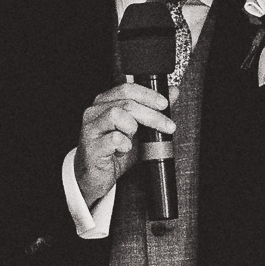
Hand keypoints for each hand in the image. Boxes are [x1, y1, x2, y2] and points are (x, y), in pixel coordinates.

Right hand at [75, 81, 173, 206]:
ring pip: (116, 115)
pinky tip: (123, 150)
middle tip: (168, 126)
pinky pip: (113, 138)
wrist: (96, 177)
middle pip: (127, 103)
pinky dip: (124, 145)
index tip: (164, 104)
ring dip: (133, 128)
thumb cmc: (114, 151)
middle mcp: (94, 112)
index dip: (148, 95)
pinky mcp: (91, 146)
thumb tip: (173, 91)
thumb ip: (154, 109)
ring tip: (132, 140)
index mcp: (105, 103)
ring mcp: (91, 129)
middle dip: (152, 115)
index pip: (127, 89)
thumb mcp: (139, 129)